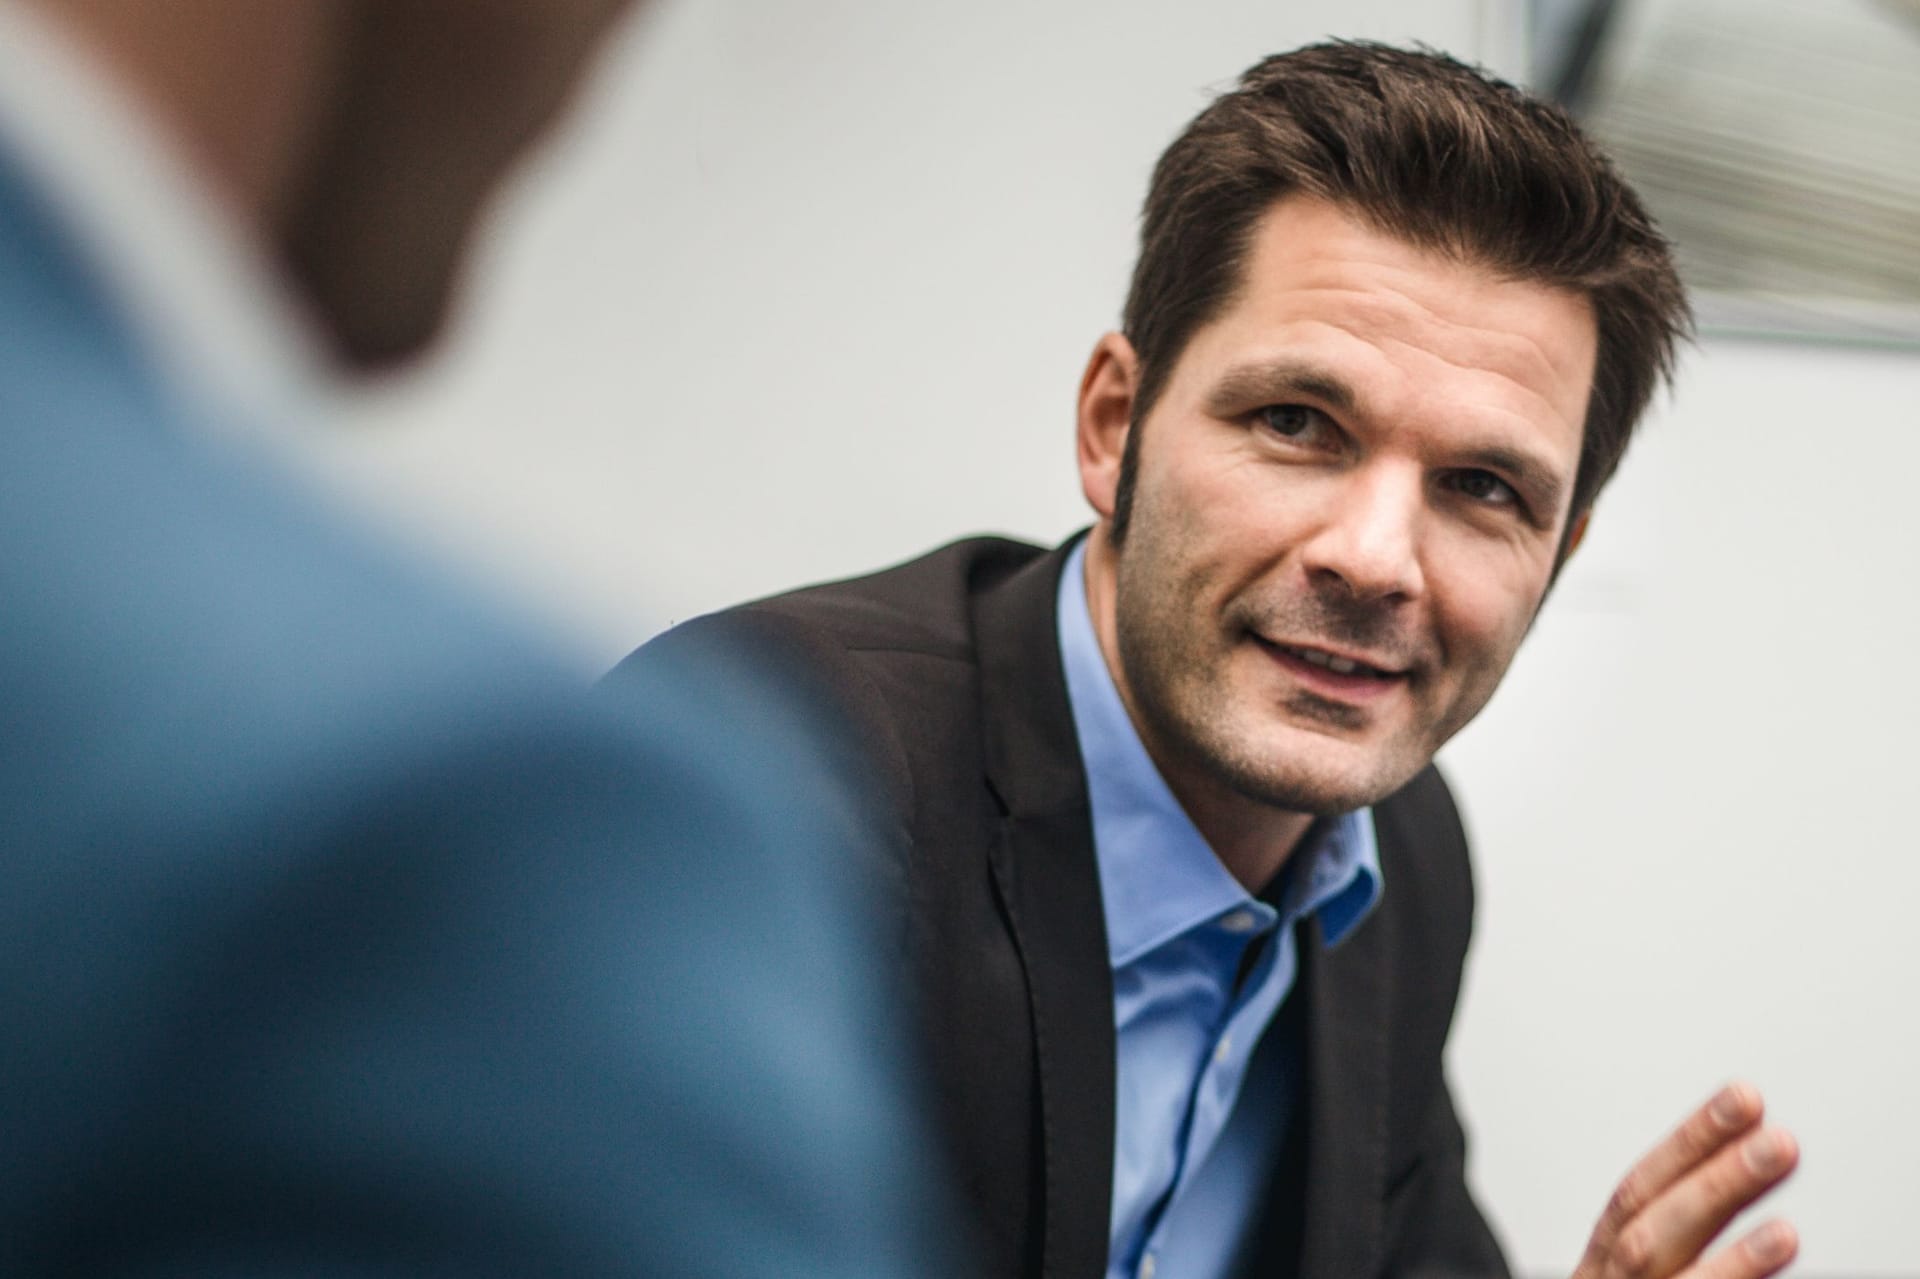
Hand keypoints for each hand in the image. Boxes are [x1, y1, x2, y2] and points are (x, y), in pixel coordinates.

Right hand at [1572, 1082, 1797, 1278]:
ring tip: (1786, 1234)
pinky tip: (1779, 1274)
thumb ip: (1681, 1230)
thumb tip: (1748, 1173)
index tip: (1745, 1101)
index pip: (1641, 1189)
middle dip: (1714, 1185)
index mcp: (1605, 1262)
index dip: (1690, 1143)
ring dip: (1734, 1260)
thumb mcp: (1646, 1267)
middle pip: (1650, 1229)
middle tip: (1777, 1145)